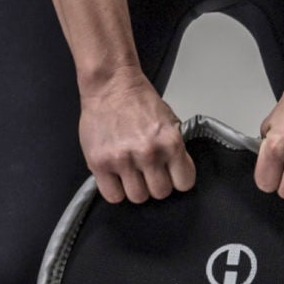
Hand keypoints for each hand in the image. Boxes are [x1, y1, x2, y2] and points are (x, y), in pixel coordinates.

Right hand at [79, 75, 195, 203]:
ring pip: (137, 197)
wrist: (111, 85)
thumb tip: (178, 173)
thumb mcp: (170, 122)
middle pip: (160, 193)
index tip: (172, 176)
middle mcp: (148, 153)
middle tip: (149, 172)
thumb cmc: (139, 101)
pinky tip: (117, 177)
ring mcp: (122, 159)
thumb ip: (175, 149)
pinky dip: (116, 191)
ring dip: (136, 188)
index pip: (184, 182)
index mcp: (170, 142)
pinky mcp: (100, 163)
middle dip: (156, 183)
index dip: (178, 180)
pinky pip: (113, 196)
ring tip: (132, 173)